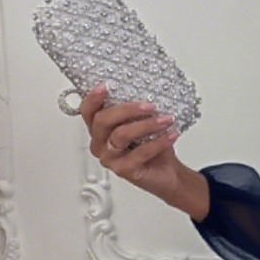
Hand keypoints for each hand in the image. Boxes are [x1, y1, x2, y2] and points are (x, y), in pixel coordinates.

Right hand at [78, 83, 184, 205]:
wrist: (167, 172)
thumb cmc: (152, 146)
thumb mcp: (140, 123)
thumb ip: (133, 111)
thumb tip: (140, 92)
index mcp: (99, 130)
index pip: (88, 112)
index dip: (93, 98)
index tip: (106, 86)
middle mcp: (100, 144)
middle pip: (103, 121)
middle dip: (127, 109)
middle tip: (150, 106)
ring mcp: (110, 159)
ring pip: (121, 135)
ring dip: (147, 124)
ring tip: (166, 120)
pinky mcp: (124, 171)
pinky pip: (140, 153)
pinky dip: (158, 142)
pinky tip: (171, 135)